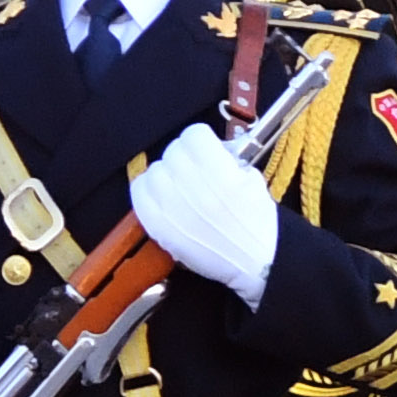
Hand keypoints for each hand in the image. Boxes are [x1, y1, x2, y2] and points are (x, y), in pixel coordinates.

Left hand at [132, 123, 279, 305]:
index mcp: (220, 173)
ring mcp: (173, 208)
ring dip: (166, 174)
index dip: (201, 140)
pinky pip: (139, 195)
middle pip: (173, 151)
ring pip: (153, 171)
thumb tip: (207, 148)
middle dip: (185, 157)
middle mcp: (193, 188)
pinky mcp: (160, 227)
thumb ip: (227, 159)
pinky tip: (161, 197)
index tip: (205, 149)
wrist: (256, 262)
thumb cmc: (257, 222)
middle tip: (195, 170)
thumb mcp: (252, 179)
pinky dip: (147, 191)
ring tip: (178, 186)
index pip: (193, 134)